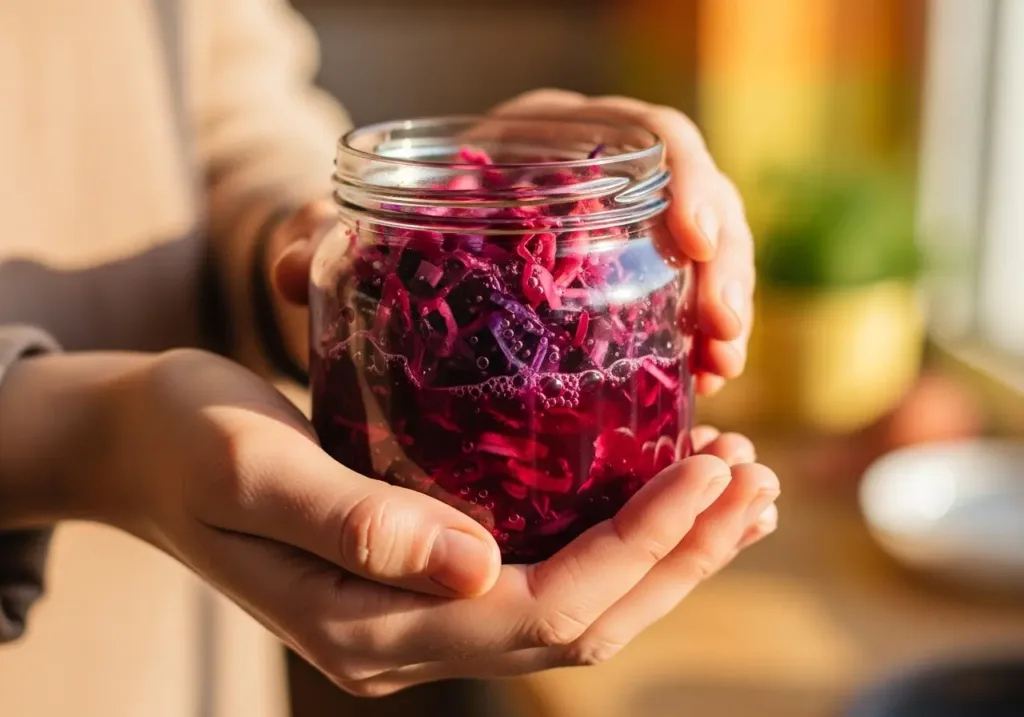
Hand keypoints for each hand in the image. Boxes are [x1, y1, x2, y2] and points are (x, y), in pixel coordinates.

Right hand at [0, 349, 776, 694]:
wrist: (141, 443)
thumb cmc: (184, 439)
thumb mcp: (250, 466)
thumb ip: (352, 523)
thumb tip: (473, 568)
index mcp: (370, 625)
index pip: (543, 608)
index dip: (639, 547)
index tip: (710, 469)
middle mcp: (409, 635)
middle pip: (583, 621)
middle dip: (681, 557)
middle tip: (755, 483)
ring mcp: (422, 608)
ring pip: (578, 602)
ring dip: (666, 551)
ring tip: (737, 487)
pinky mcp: (428, 568)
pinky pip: (548, 566)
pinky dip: (618, 532)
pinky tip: (658, 484)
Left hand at [273, 94, 752, 394]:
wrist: (416, 254)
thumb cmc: (401, 227)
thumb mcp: (368, 227)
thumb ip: (326, 237)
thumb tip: (285, 268)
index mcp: (554, 140)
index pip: (646, 133)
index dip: (685, 177)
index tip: (693, 238)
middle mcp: (604, 180)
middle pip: (695, 197)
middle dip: (726, 260)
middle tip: (724, 328)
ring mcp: (625, 236)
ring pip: (705, 256)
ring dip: (724, 309)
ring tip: (722, 371)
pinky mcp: (631, 289)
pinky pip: (685, 305)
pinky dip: (699, 343)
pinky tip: (702, 390)